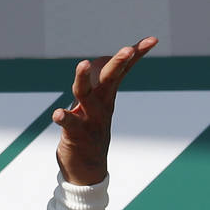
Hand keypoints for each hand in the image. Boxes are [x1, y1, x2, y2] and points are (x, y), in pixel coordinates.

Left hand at [53, 36, 157, 185]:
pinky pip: (70, 124)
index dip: (136, 55)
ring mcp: (89, 119)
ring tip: (83, 63)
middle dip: (118, 63)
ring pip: (86, 94)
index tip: (152, 39)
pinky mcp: (75, 134)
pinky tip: (57, 113)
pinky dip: (64, 118)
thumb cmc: (91, 131)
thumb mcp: (99, 106)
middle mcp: (100, 106)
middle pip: (110, 79)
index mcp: (106, 97)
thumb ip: (99, 84)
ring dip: (84, 78)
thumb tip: (102, 60)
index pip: (123, 71)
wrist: (88, 169)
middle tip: (127, 49)